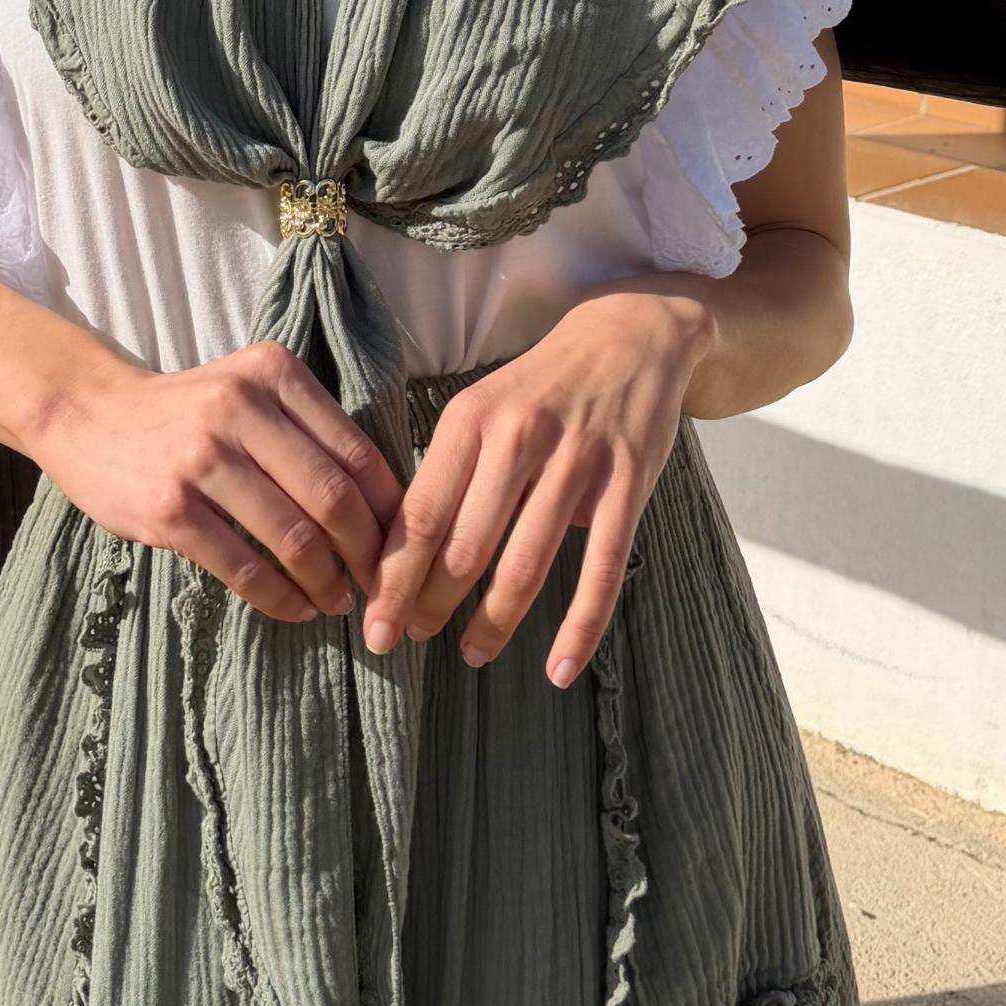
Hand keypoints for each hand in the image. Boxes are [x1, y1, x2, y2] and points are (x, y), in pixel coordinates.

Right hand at [30, 336, 401, 624]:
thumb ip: (308, 430)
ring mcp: (202, 458)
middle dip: (367, 553)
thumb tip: (383, 506)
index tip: (404, 547)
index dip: (389, 510)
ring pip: (293, 536)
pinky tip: (295, 609)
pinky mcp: (170, 508)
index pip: (356, 450)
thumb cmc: (188, 413)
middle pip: (333, 496)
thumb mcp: (249, 392)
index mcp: (273, 372)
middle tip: (379, 586)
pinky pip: (243, 566)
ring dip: (326, 582)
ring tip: (337, 602)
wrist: (89, 416)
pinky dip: (280, 598)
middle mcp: (240, 407)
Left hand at [361, 287, 714, 686]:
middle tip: (413, 640)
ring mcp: (578, 461)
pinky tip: (559, 668)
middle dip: (432, 605)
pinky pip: (600, 570)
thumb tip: (404, 557)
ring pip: (525, 564)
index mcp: (471, 420)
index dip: (394, 579)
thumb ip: (450, 473)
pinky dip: (579, 628)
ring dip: (493, 623)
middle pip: (465, 546)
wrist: (630, 337)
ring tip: (471, 653)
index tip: (375, 625)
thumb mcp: (482, 409)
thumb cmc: (541, 388)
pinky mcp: (628, 483)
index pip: (421, 516)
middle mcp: (520, 438)